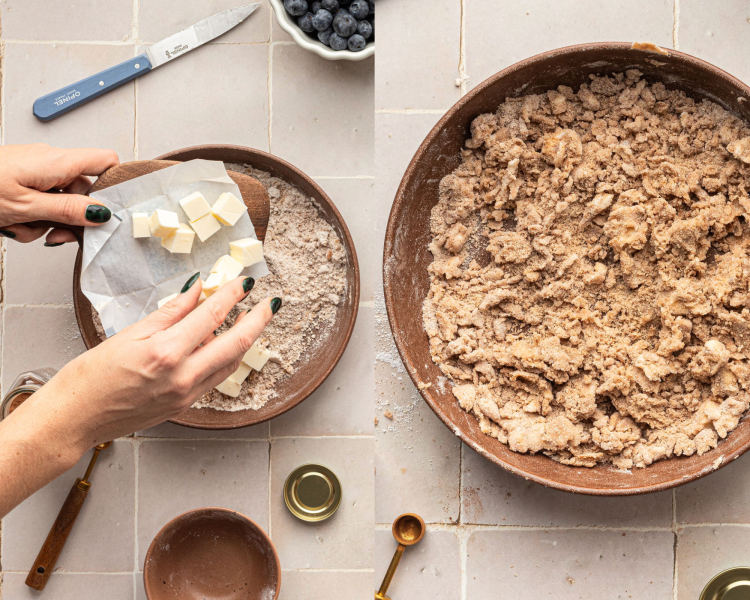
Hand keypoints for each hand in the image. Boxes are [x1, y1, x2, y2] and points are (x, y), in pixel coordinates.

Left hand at [0, 143, 118, 243]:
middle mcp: (48, 161)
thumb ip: (66, 209)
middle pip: (81, 191)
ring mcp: (34, 170)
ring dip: (44, 221)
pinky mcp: (21, 178)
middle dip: (71, 217)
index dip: (115, 183)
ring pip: (58, 201)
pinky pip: (40, 201)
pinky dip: (30, 216)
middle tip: (59, 234)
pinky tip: (13, 223)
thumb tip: (100, 212)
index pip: (105, 161)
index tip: (114, 210)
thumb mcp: (24, 206)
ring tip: (21, 227)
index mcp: (56, 161)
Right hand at [47, 274, 277, 445]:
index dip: (233, 295)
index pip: (212, 316)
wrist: (74, 419)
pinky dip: (224, 358)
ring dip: (245, 340)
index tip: (245, 281)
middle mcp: (183, 377)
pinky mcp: (185, 407)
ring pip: (230, 363)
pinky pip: (215, 378)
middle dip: (259, 320)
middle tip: (271, 303)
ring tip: (251, 320)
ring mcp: (187, 396)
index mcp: (166, 353)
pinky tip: (222, 344)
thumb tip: (197, 290)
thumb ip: (170, 312)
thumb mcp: (129, 334)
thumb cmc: (90, 377)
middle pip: (236, 344)